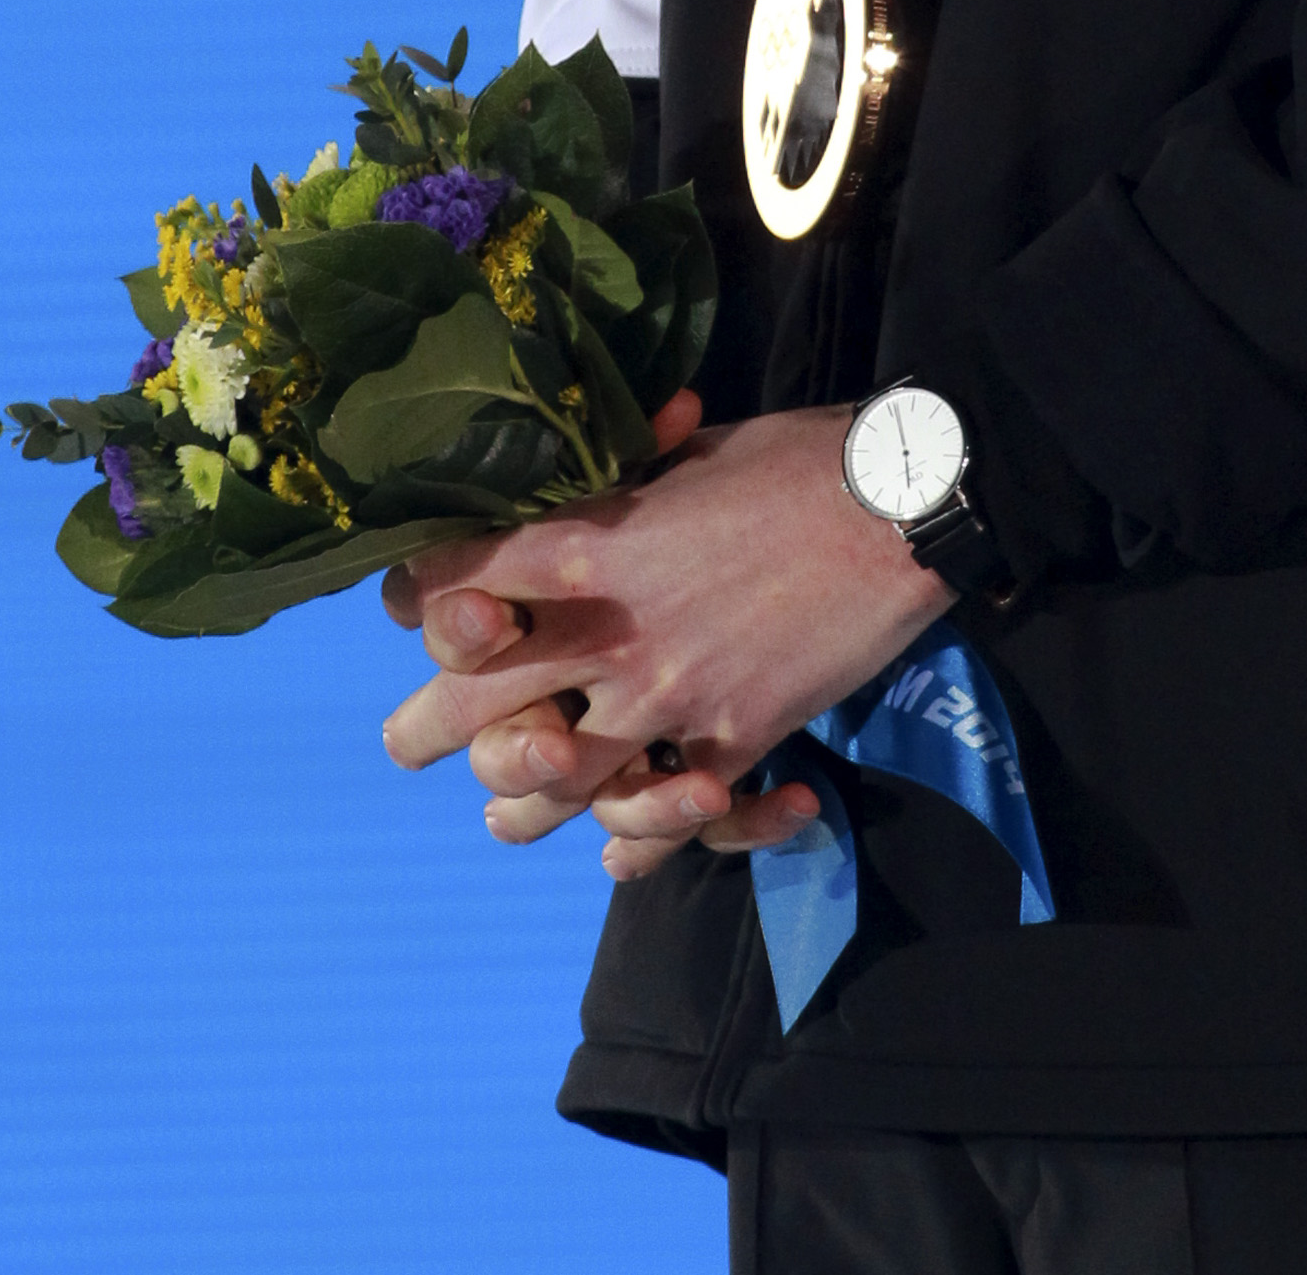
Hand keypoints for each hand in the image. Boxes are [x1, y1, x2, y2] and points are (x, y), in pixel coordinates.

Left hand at [380, 395, 951, 883]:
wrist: (898, 509)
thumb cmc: (793, 459)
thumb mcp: (687, 454)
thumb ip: (621, 487)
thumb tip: (592, 483)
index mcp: (587, 547)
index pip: (455, 587)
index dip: (418, 600)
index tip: (411, 608)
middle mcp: (609, 637)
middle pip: (472, 706)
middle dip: (425, 728)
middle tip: (408, 740)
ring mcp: (668, 702)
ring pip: (550, 791)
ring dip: (517, 804)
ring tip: (505, 810)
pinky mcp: (731, 745)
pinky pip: (662, 824)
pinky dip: (635, 849)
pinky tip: (618, 853)